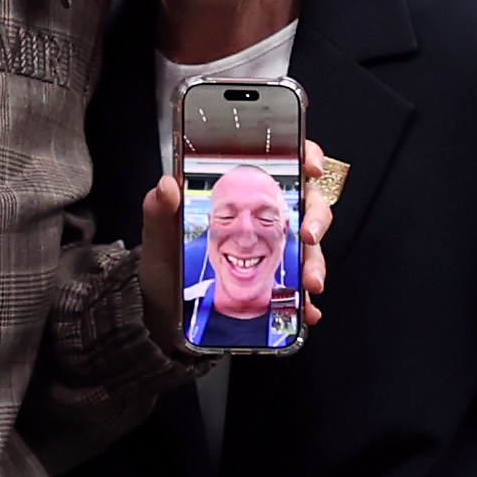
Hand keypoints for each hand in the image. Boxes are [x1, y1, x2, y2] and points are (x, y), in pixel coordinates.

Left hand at [142, 135, 333, 347]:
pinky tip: (307, 310)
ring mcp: (273, 253)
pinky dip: (306, 301)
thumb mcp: (160, 240)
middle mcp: (263, 220)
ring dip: (315, 263)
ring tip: (309, 284)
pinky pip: (299, 289)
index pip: (282, 164)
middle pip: (307, 204)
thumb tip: (167, 187)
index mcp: (241, 196)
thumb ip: (160, 212)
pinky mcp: (274, 285)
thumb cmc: (164, 271)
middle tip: (308, 236)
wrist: (163, 319)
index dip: (305, 157)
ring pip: (310, 248)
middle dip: (317, 218)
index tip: (311, 168)